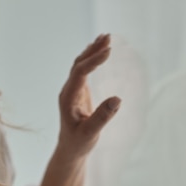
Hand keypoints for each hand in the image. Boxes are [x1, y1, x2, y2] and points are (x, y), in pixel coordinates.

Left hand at [35, 34, 119, 185]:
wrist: (70, 149)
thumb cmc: (79, 143)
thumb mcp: (91, 132)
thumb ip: (102, 117)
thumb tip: (118, 99)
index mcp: (67, 98)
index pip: (80, 73)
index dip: (94, 61)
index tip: (109, 51)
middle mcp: (68, 91)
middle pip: (79, 64)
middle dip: (93, 50)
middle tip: (108, 36)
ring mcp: (72, 90)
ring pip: (80, 65)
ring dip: (92, 51)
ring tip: (105, 37)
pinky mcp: (78, 92)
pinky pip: (84, 71)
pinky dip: (92, 59)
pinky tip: (100, 50)